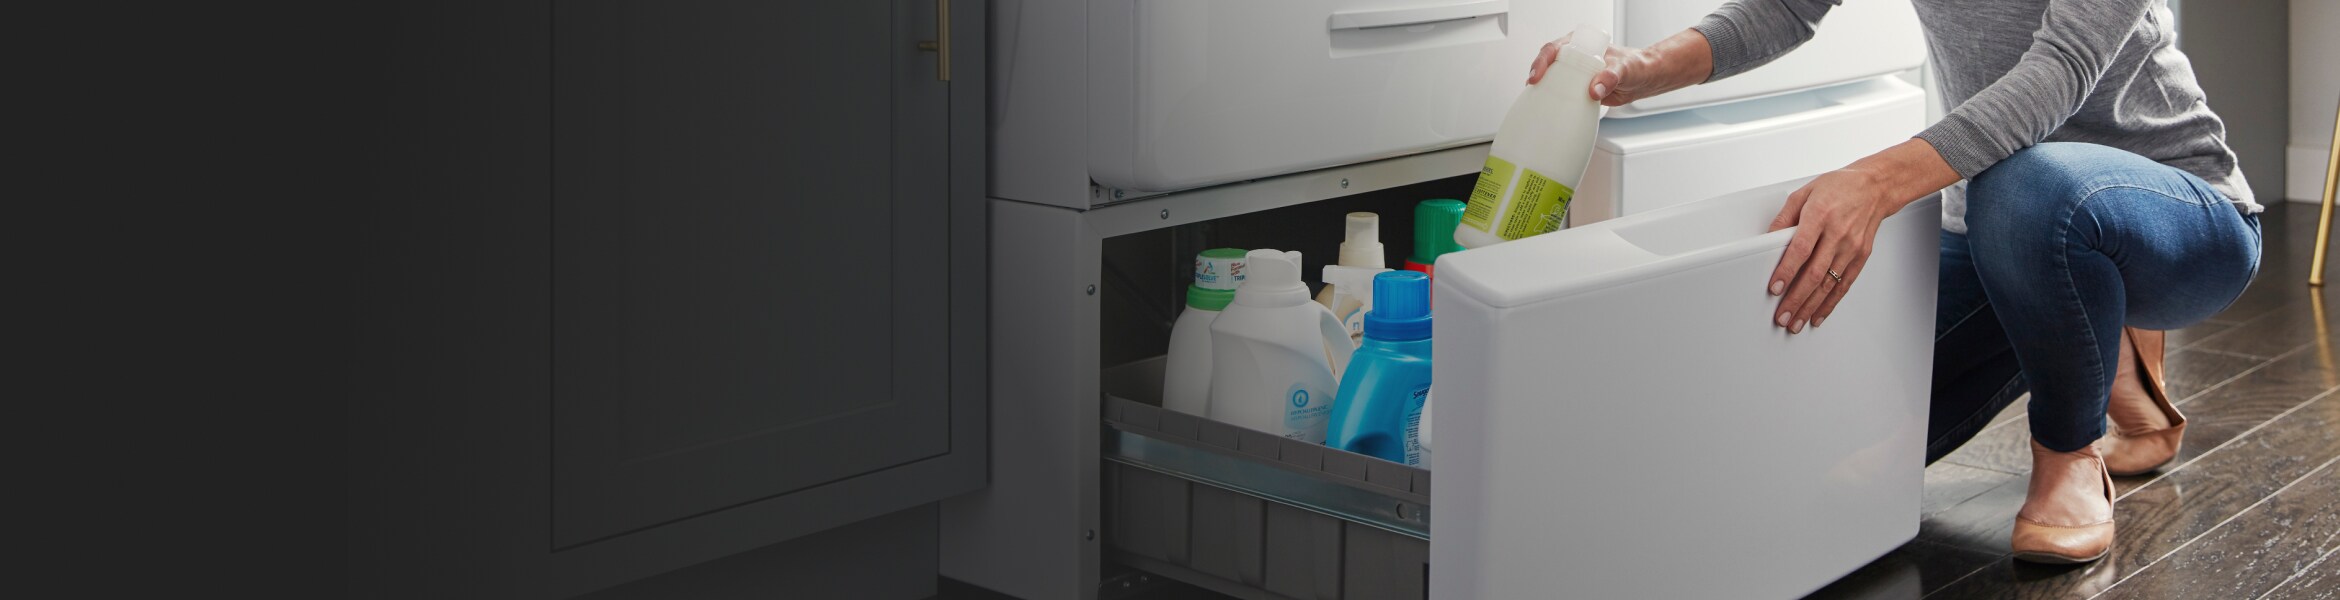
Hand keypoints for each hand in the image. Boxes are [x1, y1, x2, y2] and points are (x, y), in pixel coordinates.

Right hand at [1526, 28, 1712, 105]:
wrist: (1644, 80)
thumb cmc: (1636, 67)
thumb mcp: (1624, 69)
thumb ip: (1610, 76)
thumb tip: (1594, 89)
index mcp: (1581, 46)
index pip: (1554, 49)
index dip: (1542, 60)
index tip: (1538, 74)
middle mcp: (1574, 59)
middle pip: (1547, 64)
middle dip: (1536, 75)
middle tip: (1532, 88)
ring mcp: (1575, 75)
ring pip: (1552, 80)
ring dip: (1543, 90)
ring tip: (1536, 101)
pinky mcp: (1578, 90)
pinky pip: (1561, 95)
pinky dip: (1554, 102)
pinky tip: (1548, 109)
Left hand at [1766, 139, 1959, 332]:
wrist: (1875, 187)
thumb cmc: (1839, 187)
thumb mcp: (1804, 193)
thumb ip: (1784, 217)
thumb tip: (1767, 239)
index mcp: (1820, 215)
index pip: (1801, 249)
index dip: (1787, 271)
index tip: (1775, 288)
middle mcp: (1838, 234)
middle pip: (1814, 273)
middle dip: (1796, 299)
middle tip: (1782, 317)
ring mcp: (1852, 247)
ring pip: (1829, 284)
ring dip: (1811, 307)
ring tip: (1796, 323)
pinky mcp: (1861, 256)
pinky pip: (1844, 284)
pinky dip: (1830, 303)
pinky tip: (1818, 315)